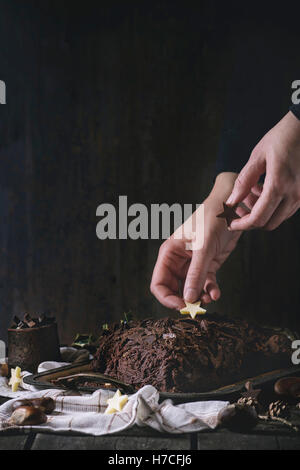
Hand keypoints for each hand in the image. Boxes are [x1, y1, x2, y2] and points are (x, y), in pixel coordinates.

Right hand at [150, 173, 242, 309]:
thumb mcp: (203, 248)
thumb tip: (188, 298)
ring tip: (210, 299)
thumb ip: (196, 274)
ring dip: (200, 297)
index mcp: (169, 254)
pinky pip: (205, 284)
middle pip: (174, 289)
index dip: (167, 298)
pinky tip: (216, 293)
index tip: (181, 305)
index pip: (159, 283)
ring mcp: (193, 264)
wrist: (232, 209)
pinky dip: (210, 291)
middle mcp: (178, 261)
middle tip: (197, 307)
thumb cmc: (212, 219)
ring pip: (191, 289)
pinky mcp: (208, 266)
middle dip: (185, 300)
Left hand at [227, 111, 299, 230]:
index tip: (231, 223)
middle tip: (238, 207)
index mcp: (279, 185)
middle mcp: (294, 194)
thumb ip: (243, 182)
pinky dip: (273, 206)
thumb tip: (231, 201)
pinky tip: (264, 190)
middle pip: (269, 223)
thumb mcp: (257, 157)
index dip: (242, 225)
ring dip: (262, 212)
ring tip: (251, 193)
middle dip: (251, 220)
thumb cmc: (283, 137)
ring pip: (278, 218)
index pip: (258, 218)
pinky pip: (287, 209)